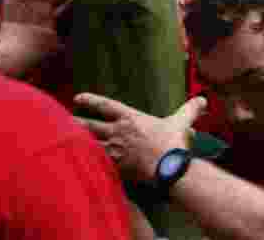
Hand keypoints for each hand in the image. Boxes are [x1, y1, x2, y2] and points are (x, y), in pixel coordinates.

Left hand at [74, 93, 206, 182]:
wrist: (167, 165)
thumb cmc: (173, 141)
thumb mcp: (183, 120)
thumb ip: (190, 109)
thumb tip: (202, 99)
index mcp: (130, 117)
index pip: (106, 106)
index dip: (91, 101)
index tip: (78, 98)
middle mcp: (117, 132)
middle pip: (89, 125)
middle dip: (75, 122)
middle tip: (62, 120)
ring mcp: (113, 150)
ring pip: (87, 144)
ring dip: (74, 142)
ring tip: (61, 142)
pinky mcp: (113, 166)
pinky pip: (94, 162)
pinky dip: (84, 161)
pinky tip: (75, 162)